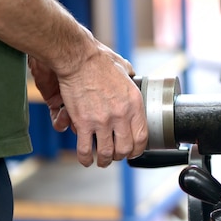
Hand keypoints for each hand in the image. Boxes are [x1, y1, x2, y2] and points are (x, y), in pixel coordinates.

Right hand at [28, 44, 147, 166]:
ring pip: (106, 152)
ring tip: (101, 161)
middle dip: (120, 156)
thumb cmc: (100, 61)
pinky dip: (85, 159)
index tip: (134, 152)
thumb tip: (134, 78)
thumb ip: (132, 79)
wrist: (79, 59)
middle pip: (125, 149)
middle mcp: (121, 115)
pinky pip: (84, 149)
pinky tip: (85, 160)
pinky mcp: (83, 123)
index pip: (142, 137)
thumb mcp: (125, 69)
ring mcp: (102, 121)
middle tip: (115, 155)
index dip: (138, 149)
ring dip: (103, 160)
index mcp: (134, 103)